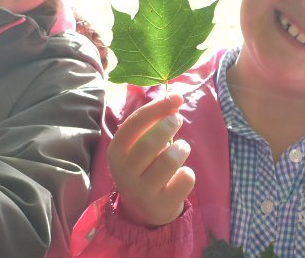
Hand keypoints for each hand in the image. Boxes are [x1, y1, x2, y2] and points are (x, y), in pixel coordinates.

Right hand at [107, 92, 193, 226]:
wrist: (144, 209)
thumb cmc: (145, 165)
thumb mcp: (142, 144)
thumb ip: (155, 120)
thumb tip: (175, 96)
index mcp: (116, 152)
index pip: (134, 123)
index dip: (157, 107)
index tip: (176, 97)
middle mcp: (124, 172)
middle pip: (150, 143)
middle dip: (169, 126)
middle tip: (177, 121)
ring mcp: (142, 191)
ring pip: (169, 160)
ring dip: (181, 148)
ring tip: (181, 148)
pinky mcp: (161, 204)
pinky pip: (184, 179)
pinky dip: (188, 172)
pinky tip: (181, 174)